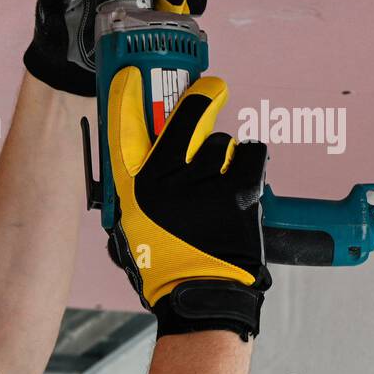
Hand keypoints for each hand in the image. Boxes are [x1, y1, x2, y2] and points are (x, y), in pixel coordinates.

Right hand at [104, 71, 271, 340]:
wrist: (201, 298)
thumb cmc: (165, 269)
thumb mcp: (132, 231)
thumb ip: (137, 194)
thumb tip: (149, 163)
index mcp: (133, 191)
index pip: (123, 131)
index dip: (127, 97)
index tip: (133, 75)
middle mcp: (164, 183)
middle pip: (185, 117)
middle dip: (201, 98)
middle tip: (210, 91)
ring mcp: (202, 185)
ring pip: (221, 142)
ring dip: (224, 157)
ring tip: (221, 182)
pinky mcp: (238, 192)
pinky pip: (249, 156)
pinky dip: (250, 165)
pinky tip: (243, 183)